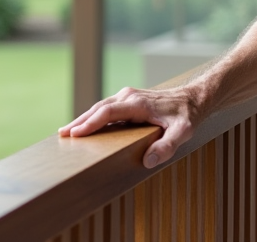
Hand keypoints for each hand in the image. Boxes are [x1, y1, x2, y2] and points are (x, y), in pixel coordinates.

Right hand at [59, 84, 201, 168]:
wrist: (195, 98)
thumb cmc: (187, 115)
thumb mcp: (182, 132)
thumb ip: (167, 146)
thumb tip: (148, 161)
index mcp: (139, 104)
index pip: (108, 112)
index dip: (91, 123)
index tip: (75, 134)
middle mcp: (130, 97)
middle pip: (99, 108)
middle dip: (80, 121)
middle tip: (61, 135)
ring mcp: (129, 96)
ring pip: (101, 106)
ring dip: (84, 118)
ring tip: (67, 132)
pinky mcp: (129, 99)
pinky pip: (107, 108)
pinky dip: (94, 116)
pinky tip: (86, 126)